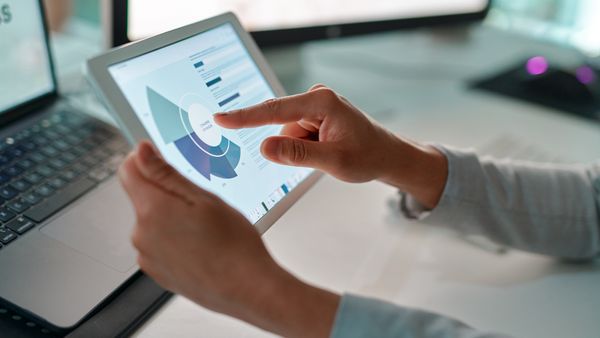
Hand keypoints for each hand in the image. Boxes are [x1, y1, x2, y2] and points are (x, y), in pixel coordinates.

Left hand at [119, 142, 338, 337]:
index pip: (128, 170)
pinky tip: (202, 246)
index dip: (146, 159)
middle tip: (202, 204)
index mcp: (152, 210)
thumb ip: (165, 173)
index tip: (165, 161)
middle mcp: (141, 234)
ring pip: (153, 221)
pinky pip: (159, 244)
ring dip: (172, 218)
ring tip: (207, 229)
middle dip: (168, 193)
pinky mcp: (157, 272)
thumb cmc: (233, 244)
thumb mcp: (204, 198)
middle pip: (143, 197)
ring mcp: (147, 257)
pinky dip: (175, 240)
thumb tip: (141, 151)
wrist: (247, 289)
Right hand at [215, 85, 447, 208]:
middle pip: (281, 125)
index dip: (245, 117)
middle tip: (320, 156)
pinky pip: (295, 135)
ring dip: (300, 150)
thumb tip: (265, 147)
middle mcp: (317, 98)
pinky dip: (303, 148)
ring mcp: (315, 107)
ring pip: (287, 133)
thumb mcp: (333, 161)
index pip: (274, 110)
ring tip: (329, 155)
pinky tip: (325, 152)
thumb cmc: (368, 156)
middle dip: (291, 146)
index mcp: (321, 101)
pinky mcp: (314, 116)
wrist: (386, 156)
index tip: (220, 118)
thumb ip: (297, 154)